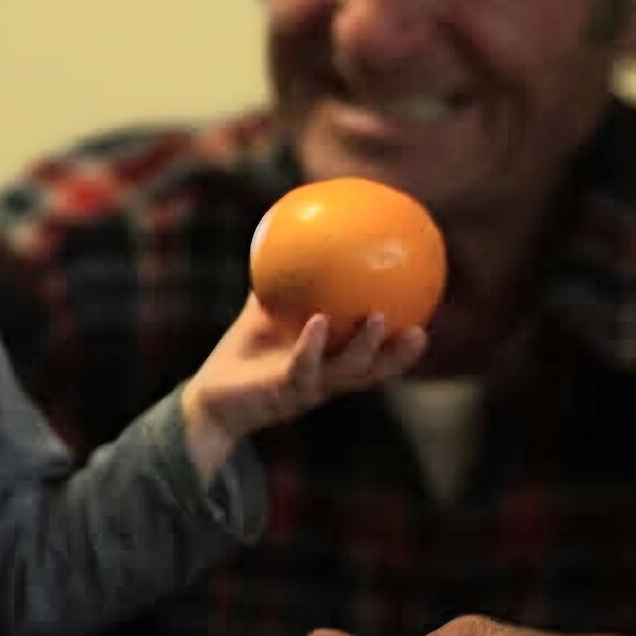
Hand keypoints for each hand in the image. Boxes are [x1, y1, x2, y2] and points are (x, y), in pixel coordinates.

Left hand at [181, 298, 425, 479]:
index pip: (376, 359)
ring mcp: (307, 389)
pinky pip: (302, 367)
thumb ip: (281, 281)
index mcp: (331, 366)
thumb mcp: (263, 313)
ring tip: (378, 317)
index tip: (424, 320)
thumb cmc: (241, 354)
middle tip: (420, 330)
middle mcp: (326, 381)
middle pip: (374, 373)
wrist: (211, 398)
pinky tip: (319, 320)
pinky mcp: (281, 393)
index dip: (401, 348)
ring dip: (366, 347)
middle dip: (398, 356)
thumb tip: (290, 236)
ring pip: (346, 373)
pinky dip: (312, 345)